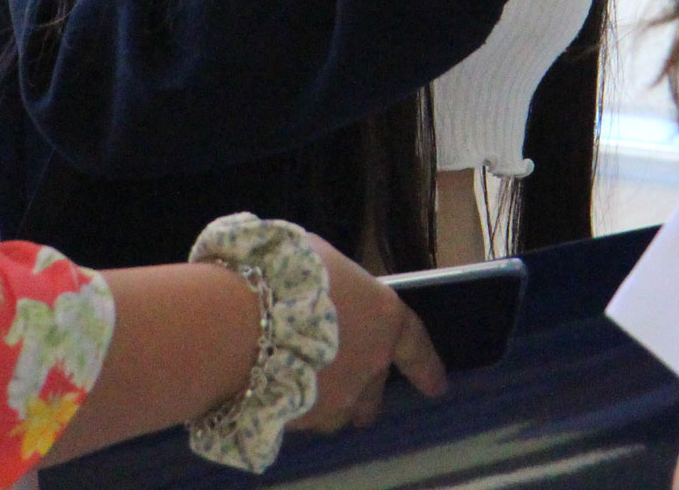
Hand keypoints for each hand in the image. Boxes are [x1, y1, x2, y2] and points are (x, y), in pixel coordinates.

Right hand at [291, 236, 446, 431]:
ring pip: (340, 411)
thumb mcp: (321, 260)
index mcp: (383, 318)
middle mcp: (369, 364)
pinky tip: (274, 389)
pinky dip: (296, 407)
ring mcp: (338, 398)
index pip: (415, 347)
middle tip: (353, 393)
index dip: (426, 367)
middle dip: (367, 395)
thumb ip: (336, 284)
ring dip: (329, 402)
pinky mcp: (305, 419)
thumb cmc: (284, 274)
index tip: (436, 387)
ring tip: (304, 388)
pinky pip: (305, 418)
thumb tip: (329, 286)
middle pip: (375, 392)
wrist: (242, 319)